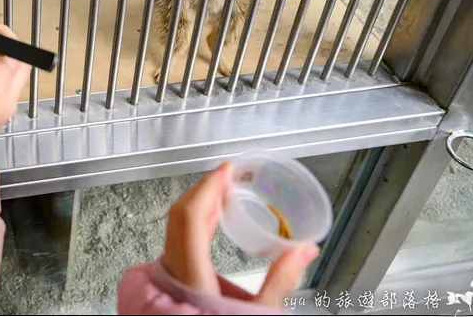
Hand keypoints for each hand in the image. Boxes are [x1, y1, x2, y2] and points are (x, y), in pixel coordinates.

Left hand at [160, 163, 318, 308]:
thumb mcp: (257, 315)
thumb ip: (282, 281)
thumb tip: (307, 249)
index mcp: (191, 276)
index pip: (191, 217)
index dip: (207, 188)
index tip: (225, 170)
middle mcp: (172, 270)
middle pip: (180, 215)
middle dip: (205, 190)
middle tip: (228, 176)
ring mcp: (165, 274)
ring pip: (175, 226)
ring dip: (198, 204)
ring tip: (223, 193)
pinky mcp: (167, 279)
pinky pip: (176, 238)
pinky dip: (193, 221)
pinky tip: (210, 221)